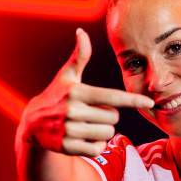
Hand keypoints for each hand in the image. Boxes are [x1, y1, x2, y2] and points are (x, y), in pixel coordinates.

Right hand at [17, 28, 153, 156]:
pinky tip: (82, 138)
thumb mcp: (67, 76)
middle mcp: (73, 111)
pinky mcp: (67, 147)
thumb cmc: (56, 95)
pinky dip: (95, 145)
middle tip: (91, 113)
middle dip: (108, 116)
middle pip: (114, 118)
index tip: (149, 103)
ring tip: (86, 125)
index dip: (133, 100)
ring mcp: (69, 130)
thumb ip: (80, 56)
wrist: (31, 124)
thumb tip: (81, 31)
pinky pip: (97, 148)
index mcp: (77, 92)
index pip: (112, 97)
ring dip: (103, 131)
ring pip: (108, 134)